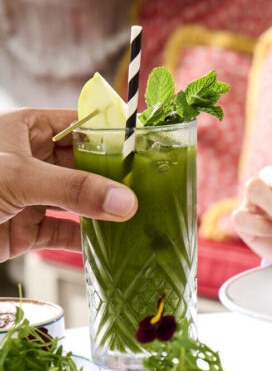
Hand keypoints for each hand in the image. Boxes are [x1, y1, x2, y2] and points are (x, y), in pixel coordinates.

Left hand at [0, 108, 137, 261]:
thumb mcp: (18, 178)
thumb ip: (75, 190)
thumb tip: (128, 202)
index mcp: (26, 129)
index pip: (82, 124)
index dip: (115, 136)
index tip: (149, 151)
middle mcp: (31, 160)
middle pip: (87, 165)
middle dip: (116, 178)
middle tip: (153, 189)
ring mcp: (30, 196)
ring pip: (80, 201)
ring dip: (106, 212)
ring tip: (141, 218)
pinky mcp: (26, 230)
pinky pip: (66, 233)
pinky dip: (88, 242)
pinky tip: (112, 246)